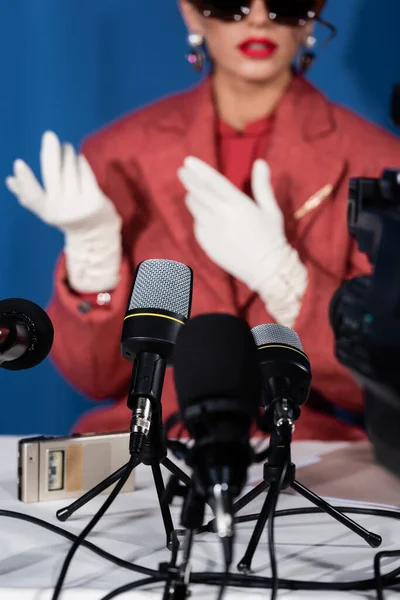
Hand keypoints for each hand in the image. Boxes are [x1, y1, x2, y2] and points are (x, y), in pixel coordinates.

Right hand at [6, 131, 121, 292]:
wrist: (96, 234)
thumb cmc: (68, 215)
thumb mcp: (48, 210)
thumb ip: (30, 196)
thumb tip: (9, 180)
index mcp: (46, 211)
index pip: (32, 197)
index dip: (25, 181)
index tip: (18, 164)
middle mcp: (62, 209)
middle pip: (53, 175)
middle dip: (51, 152)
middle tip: (50, 136)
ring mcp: (79, 206)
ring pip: (70, 170)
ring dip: (67, 154)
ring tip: (66, 148)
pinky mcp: (95, 201)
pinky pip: (85, 174)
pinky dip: (81, 163)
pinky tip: (78, 158)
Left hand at [178, 157, 307, 326]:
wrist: (266, 269)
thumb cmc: (272, 238)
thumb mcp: (270, 210)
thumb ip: (262, 185)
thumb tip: (259, 162)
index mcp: (238, 204)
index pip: (213, 181)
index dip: (199, 170)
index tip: (188, 161)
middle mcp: (221, 215)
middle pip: (198, 192)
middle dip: (188, 179)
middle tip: (182, 171)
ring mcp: (211, 230)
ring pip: (195, 208)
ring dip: (192, 197)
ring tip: (192, 192)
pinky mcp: (206, 243)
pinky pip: (197, 225)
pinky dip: (199, 217)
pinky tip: (204, 216)